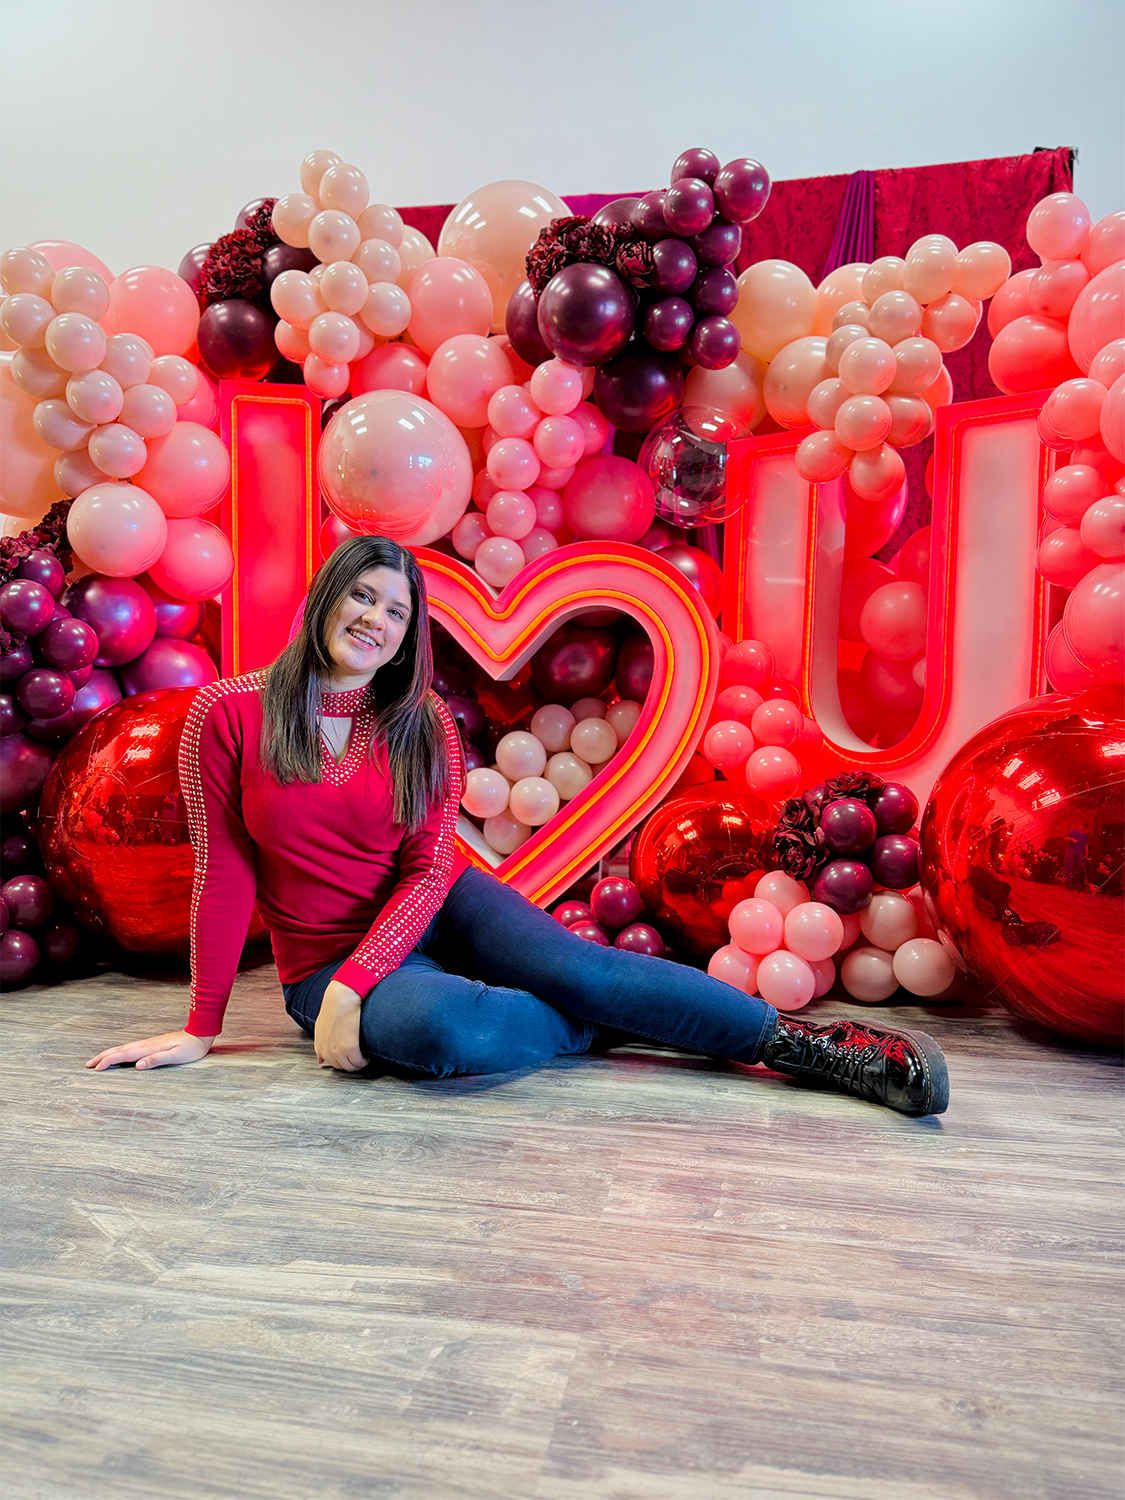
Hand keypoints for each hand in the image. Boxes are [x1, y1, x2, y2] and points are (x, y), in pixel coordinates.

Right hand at [86, 1030, 214, 1071]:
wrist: (199, 1034)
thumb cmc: (190, 1048)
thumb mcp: (176, 1056)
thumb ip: (157, 1060)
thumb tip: (138, 1065)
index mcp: (148, 1049)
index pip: (124, 1055)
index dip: (109, 1061)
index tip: (96, 1068)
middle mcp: (146, 1045)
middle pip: (119, 1050)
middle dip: (102, 1057)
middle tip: (87, 1064)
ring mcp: (148, 1043)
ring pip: (123, 1048)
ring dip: (109, 1054)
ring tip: (97, 1060)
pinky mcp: (152, 1044)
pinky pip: (130, 1048)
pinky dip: (119, 1052)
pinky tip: (119, 1055)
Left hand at [314, 980, 366, 1071]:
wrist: (341, 1000)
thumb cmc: (333, 1009)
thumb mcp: (320, 1029)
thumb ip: (320, 1045)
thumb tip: (320, 1061)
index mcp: (320, 1048)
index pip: (332, 1064)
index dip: (343, 1061)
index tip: (350, 1057)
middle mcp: (327, 1053)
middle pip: (342, 1068)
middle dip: (352, 1064)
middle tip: (359, 1056)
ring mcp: (337, 1052)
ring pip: (352, 1067)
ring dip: (359, 1063)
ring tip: (364, 1055)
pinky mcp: (350, 1049)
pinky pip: (360, 1062)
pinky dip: (365, 1060)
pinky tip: (367, 1054)